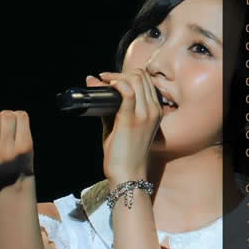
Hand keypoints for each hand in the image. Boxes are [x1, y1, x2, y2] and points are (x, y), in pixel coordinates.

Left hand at [87, 68, 161, 183]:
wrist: (128, 175)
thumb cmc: (124, 154)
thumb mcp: (119, 126)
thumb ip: (110, 106)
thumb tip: (93, 84)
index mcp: (155, 111)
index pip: (146, 81)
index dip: (127, 75)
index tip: (111, 80)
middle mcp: (153, 110)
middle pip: (140, 76)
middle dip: (120, 73)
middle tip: (104, 80)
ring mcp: (145, 114)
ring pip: (135, 79)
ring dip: (117, 77)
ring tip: (104, 82)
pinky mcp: (132, 119)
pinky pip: (126, 91)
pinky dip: (116, 84)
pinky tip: (107, 87)